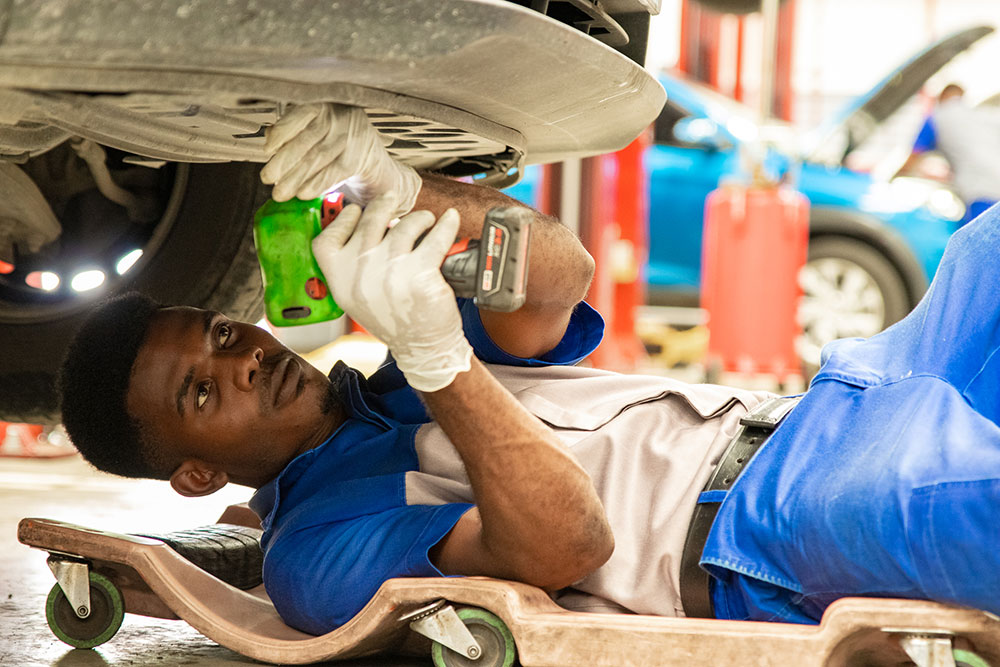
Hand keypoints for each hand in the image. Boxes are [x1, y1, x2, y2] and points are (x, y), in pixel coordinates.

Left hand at [261, 103, 421, 216]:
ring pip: (317, 159)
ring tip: (280, 192)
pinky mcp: (359, 158)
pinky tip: (302, 193)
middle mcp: (340, 117)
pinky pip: (333, 173)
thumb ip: (293, 128)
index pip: (299, 116)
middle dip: (283, 163)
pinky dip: (315, 185)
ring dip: (295, 178)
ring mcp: (352, 137)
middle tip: (267, 178)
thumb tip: (269, 140)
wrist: (372, 156)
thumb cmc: (336, 139)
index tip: (266, 152)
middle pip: (306, 141)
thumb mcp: (316, 126)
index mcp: (325, 103)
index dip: (280, 134)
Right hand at [312, 192, 471, 391]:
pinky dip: (446, 224)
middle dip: (384, 204)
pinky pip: (436, 237)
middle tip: (393, 199)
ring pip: (405, 225)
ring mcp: (391, 272)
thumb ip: (351, 266)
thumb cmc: (393, 320)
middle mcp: (361, 275)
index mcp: (340, 281)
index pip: (327, 239)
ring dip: (418, 218)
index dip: (342, 220)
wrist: (422, 348)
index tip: (356, 212)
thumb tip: (366, 225)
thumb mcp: (356, 299)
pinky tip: (450, 219)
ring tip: (425, 221)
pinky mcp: (421, 273)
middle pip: (369, 221)